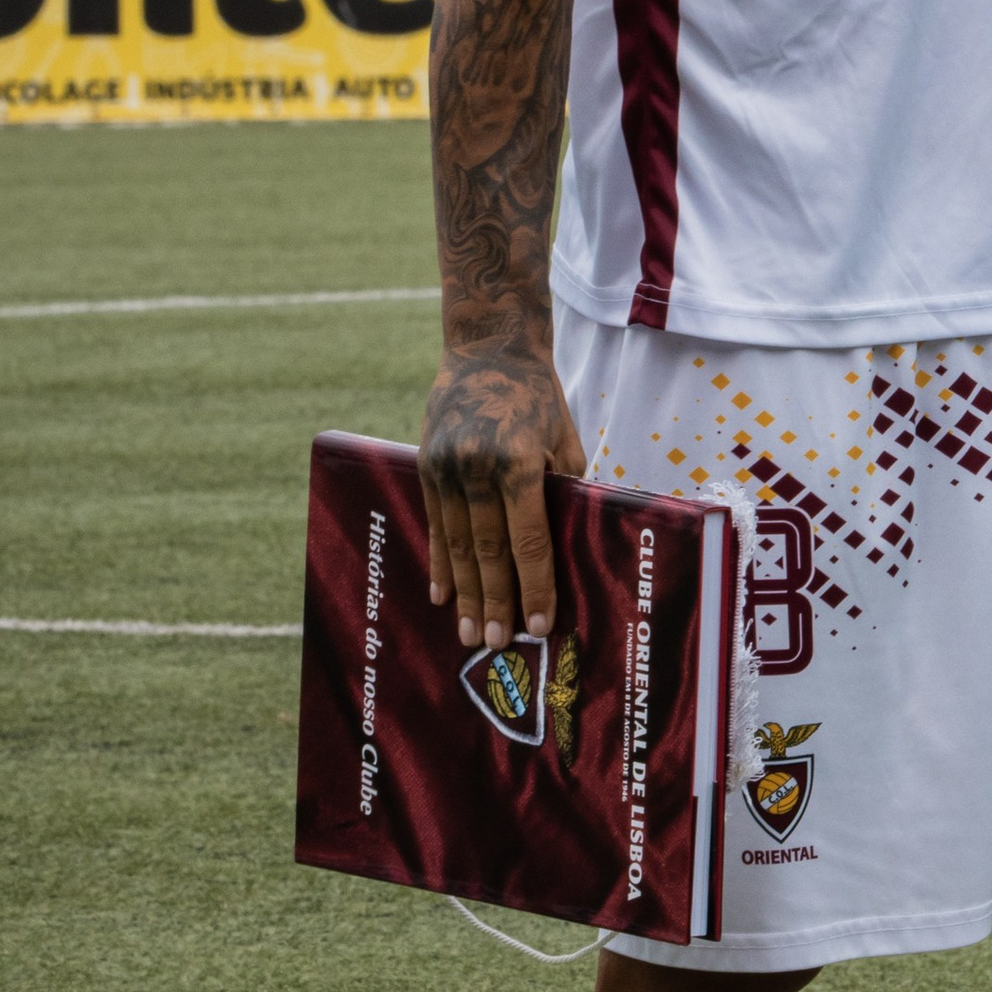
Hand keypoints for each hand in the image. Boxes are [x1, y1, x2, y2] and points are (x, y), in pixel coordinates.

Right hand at [421, 333, 587, 643]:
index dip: (534, 586)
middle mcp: (477, 467)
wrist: (487, 348)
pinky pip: (435, 524)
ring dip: (463, 593)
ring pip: (458, 544)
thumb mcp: (564, 438)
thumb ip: (562, 489)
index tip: (538, 626)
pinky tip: (440, 594)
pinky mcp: (425, 466)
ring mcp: (445, 467)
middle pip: (488, 551)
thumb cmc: (537, 396)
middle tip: (495, 644)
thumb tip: (566, 545)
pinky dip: (439, 561)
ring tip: (467, 633)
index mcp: (518, 461)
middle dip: (493, 602)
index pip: (528, 540)